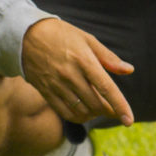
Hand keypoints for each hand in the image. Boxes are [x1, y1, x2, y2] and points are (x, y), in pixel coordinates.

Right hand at [20, 18, 134, 125]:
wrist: (26, 36)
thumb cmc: (62, 35)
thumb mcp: (87, 39)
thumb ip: (108, 58)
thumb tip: (129, 70)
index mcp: (84, 60)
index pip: (106, 88)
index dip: (119, 106)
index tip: (129, 121)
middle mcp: (70, 75)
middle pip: (95, 103)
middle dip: (109, 110)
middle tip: (115, 109)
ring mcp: (56, 85)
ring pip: (81, 111)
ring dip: (95, 114)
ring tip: (100, 108)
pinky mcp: (46, 92)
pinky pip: (65, 113)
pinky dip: (79, 117)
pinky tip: (85, 111)